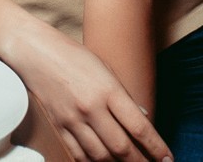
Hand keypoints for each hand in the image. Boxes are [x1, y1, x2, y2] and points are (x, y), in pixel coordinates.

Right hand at [4, 28, 170, 161]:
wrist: (34, 51)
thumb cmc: (72, 55)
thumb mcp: (105, 68)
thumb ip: (125, 97)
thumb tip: (144, 119)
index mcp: (107, 90)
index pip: (139, 127)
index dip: (157, 148)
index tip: (168, 159)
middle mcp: (91, 108)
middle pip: (121, 148)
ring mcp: (72, 119)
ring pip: (100, 156)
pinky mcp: (58, 126)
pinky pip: (78, 154)